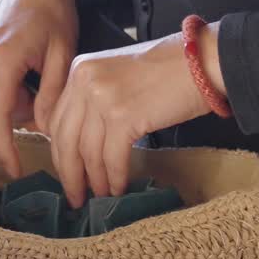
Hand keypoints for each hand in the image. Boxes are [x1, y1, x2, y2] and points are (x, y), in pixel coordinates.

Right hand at [0, 0, 81, 178]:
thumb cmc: (54, 14)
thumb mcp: (63, 55)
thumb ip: (52, 96)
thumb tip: (43, 131)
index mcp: (3, 58)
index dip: (5, 148)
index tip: (16, 171)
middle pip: (2, 108)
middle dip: (27, 108)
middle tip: (51, 81)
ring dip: (21, 95)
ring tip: (40, 65)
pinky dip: (12, 83)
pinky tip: (27, 62)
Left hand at [48, 21, 224, 207]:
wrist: (201, 61)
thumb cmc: (167, 69)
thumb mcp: (117, 75)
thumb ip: (94, 99)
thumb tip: (82, 141)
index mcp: (79, 70)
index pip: (56, 119)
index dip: (59, 152)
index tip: (66, 173)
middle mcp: (84, 81)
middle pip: (65, 138)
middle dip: (69, 173)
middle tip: (75, 197)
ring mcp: (102, 98)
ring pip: (87, 152)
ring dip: (94, 180)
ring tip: (100, 197)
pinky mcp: (124, 116)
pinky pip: (112, 157)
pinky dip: (115, 177)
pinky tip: (118, 189)